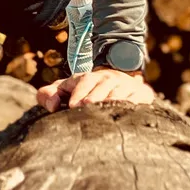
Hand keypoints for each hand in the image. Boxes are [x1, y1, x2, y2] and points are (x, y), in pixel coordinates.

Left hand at [37, 68, 155, 112]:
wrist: (118, 86)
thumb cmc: (83, 94)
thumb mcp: (64, 91)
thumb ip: (49, 94)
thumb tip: (51, 105)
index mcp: (89, 77)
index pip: (83, 81)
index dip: (78, 92)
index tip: (72, 105)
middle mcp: (108, 78)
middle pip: (102, 85)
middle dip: (94, 96)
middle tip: (87, 106)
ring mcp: (125, 85)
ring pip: (119, 91)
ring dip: (112, 100)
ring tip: (105, 110)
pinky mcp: (140, 94)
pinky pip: (138, 98)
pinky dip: (132, 104)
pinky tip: (126, 113)